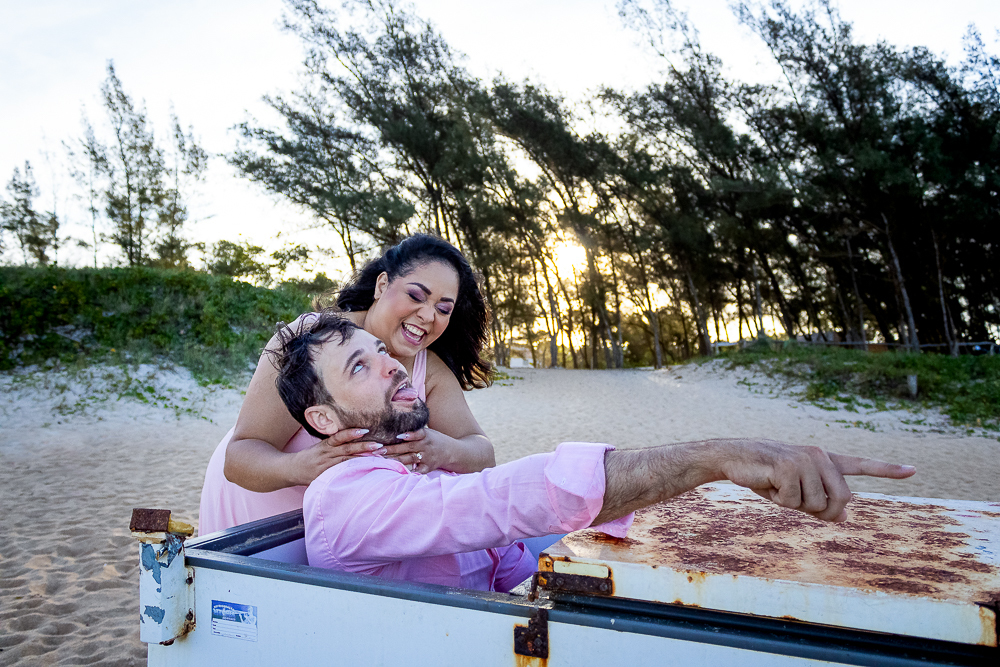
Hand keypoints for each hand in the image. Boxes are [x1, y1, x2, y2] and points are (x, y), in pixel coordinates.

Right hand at [287, 428, 384, 484]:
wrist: (290, 470)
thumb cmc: (308, 457)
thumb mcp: (320, 446)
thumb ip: (336, 444)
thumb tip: (356, 437)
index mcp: (325, 445)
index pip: (338, 437)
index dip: (351, 433)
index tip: (365, 430)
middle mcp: (326, 454)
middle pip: (347, 450)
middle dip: (365, 448)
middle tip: (381, 446)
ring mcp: (326, 467)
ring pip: (346, 462)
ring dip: (363, 460)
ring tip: (378, 458)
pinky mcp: (325, 477)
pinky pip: (340, 474)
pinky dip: (352, 473)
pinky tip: (365, 473)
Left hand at [380, 427, 453, 473]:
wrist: (452, 452)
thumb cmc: (435, 440)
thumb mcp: (428, 432)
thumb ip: (415, 431)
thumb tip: (396, 427)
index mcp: (426, 436)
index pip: (418, 434)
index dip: (409, 434)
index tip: (399, 435)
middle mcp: (426, 447)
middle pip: (407, 447)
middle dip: (392, 449)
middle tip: (378, 450)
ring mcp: (427, 458)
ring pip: (409, 459)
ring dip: (395, 460)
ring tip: (382, 460)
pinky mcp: (428, 468)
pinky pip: (417, 471)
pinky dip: (410, 472)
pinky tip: (399, 473)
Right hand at [720, 439, 915, 522]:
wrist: (733, 458)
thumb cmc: (764, 476)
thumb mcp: (795, 491)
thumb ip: (819, 502)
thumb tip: (842, 517)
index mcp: (824, 460)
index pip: (860, 465)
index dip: (887, 470)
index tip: (913, 471)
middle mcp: (820, 456)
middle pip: (842, 500)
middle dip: (823, 513)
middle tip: (798, 505)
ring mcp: (806, 459)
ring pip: (816, 504)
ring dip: (794, 505)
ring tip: (777, 487)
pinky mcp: (789, 465)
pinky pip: (794, 501)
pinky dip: (779, 500)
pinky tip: (768, 484)